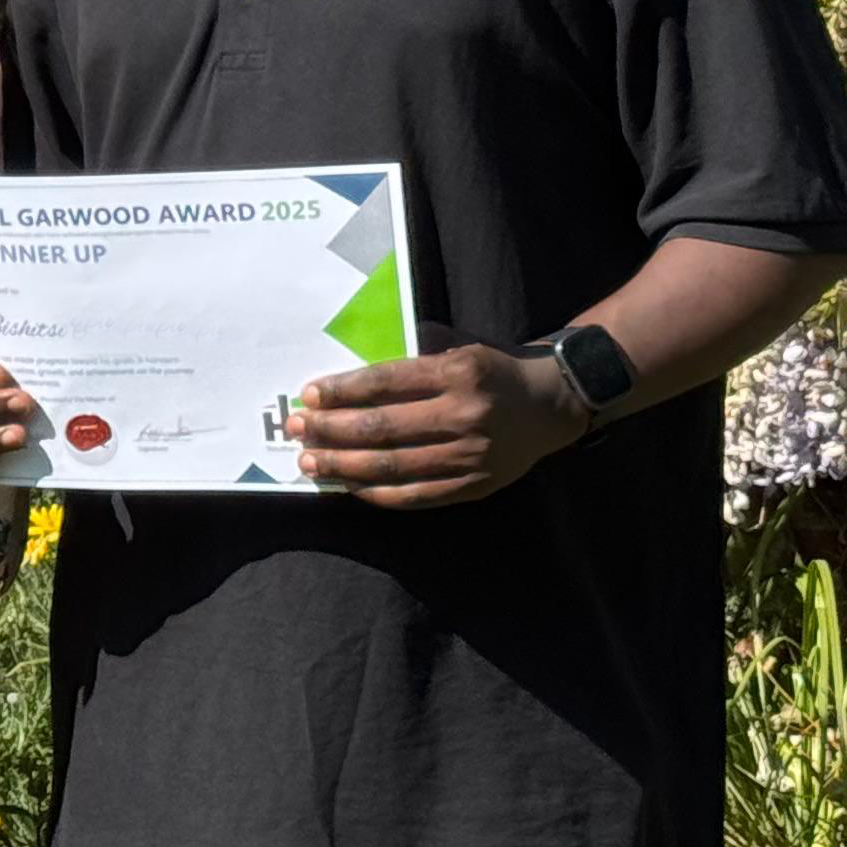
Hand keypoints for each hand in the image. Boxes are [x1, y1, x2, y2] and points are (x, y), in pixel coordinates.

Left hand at [289, 343, 586, 507]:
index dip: (343, 391)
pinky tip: (347, 485)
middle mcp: (464, 416)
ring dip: (343, 465)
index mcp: (457, 374)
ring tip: (309, 461)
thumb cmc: (491, 373)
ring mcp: (470, 456)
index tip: (308, 396)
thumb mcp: (457, 351)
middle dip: (331, 430)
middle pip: (383, 427)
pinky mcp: (474, 486)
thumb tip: (345, 382)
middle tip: (295, 429)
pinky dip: (376, 493)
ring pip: (393, 466)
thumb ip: (410, 363)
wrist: (550, 407)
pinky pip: (415, 495)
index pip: (386, 383)